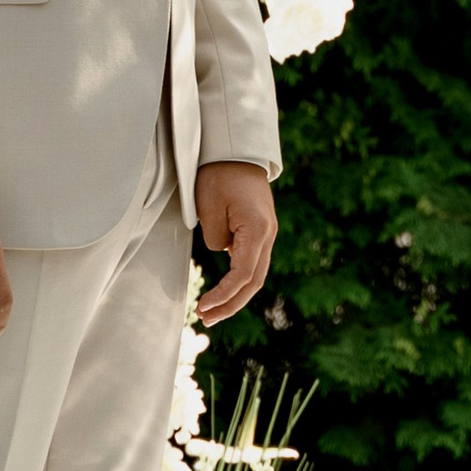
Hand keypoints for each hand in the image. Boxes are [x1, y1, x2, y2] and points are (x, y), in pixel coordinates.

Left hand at [194, 161, 277, 323]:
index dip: (223, 295)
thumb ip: (216, 237)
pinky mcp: (260, 232)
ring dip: (235, 296)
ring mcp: (267, 233)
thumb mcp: (208, 206)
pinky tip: (223, 292)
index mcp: (257, 229)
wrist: (237, 152)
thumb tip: (222, 252)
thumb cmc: (220, 174)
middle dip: (230, 304)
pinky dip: (238, 281)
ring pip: (255, 275)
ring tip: (211, 312)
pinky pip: (252, 263)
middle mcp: (268, 235)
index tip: (202, 307)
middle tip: (206, 318)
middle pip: (254, 282)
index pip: (242, 275)